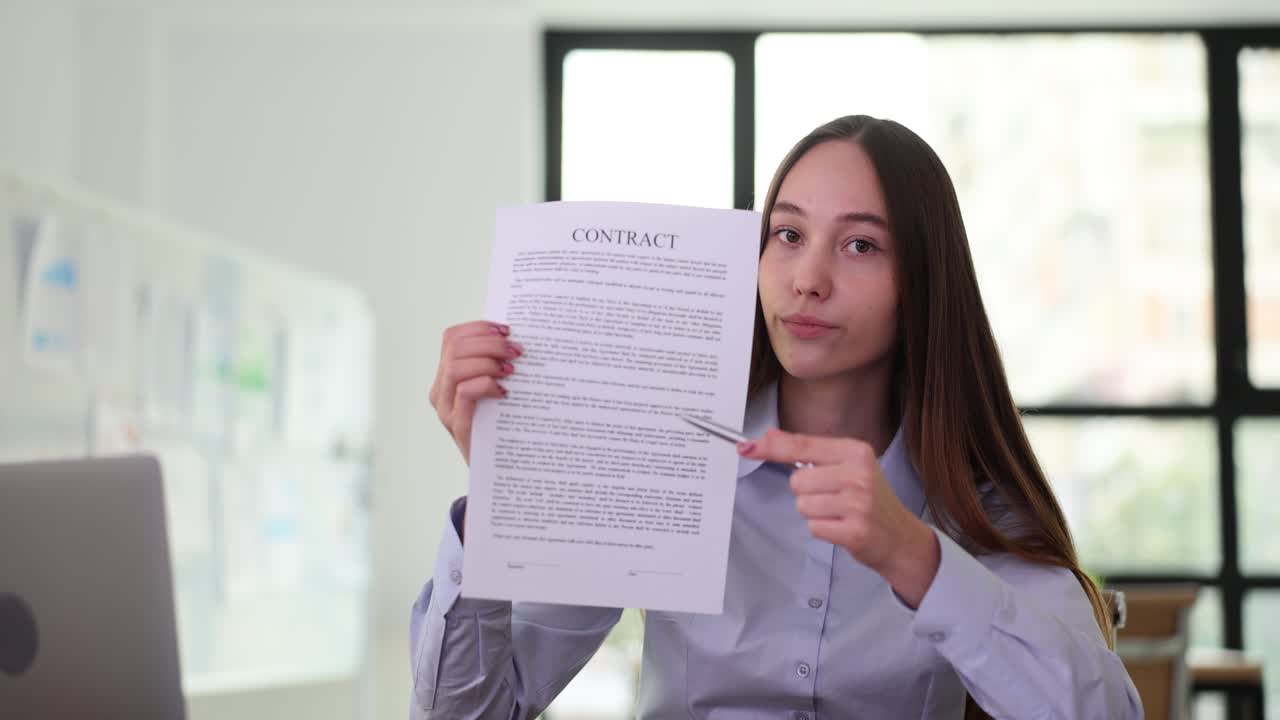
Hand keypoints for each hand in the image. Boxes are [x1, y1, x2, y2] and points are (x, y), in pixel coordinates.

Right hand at [428, 321, 520, 462]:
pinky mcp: (458, 426)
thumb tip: (517, 338)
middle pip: (455, 347)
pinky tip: (505, 391)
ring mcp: (446, 409)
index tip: (507, 329)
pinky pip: (465, 392)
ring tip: (511, 369)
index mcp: (447, 377)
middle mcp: (441, 391)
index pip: (452, 337)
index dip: (479, 327)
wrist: (497, 471)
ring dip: (488, 361)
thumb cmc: (501, 426)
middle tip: (516, 350)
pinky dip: (486, 384)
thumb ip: (496, 367)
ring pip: (456, 366)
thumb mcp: (496, 391)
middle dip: (489, 342)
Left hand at [739, 429, 940, 606]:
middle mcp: (858, 473)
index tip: (747, 447)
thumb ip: (807, 451)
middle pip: (797, 481)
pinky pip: (814, 527)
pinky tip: (842, 527)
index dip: (772, 447)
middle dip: (806, 492)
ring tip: (838, 513)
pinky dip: (823, 530)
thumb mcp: (844, 465)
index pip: (802, 446)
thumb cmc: (867, 498)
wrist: (899, 536)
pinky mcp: (855, 530)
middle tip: (832, 497)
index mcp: (855, 451)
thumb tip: (769, 437)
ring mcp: (858, 503)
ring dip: (814, 513)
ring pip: (803, 505)